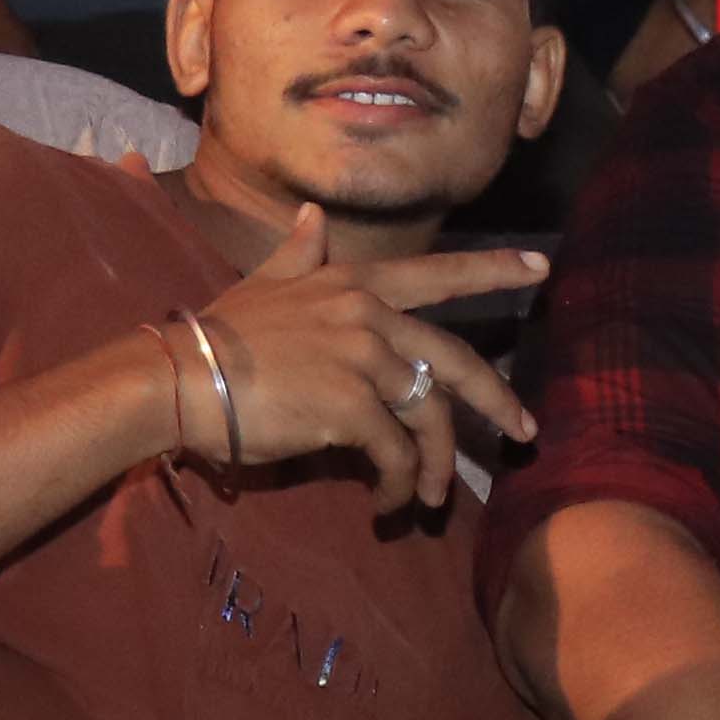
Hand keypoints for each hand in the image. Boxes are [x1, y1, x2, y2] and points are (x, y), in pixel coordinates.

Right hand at [177, 208, 550, 514]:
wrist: (179, 378)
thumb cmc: (215, 338)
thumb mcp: (262, 285)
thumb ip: (298, 254)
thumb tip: (314, 216)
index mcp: (352, 283)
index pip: (435, 273)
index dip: (491, 272)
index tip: (540, 271)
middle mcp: (367, 314)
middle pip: (454, 360)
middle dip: (496, 400)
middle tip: (524, 431)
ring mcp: (361, 359)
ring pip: (428, 416)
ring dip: (436, 465)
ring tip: (430, 498)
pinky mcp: (350, 406)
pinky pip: (396, 455)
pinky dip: (400, 484)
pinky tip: (387, 503)